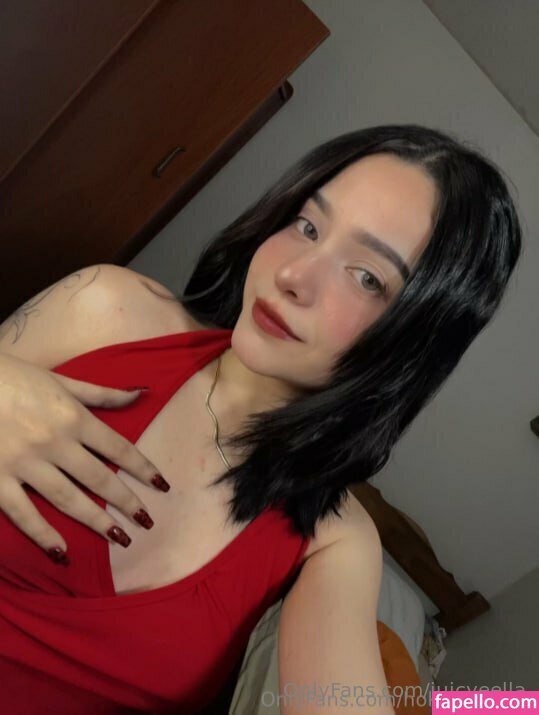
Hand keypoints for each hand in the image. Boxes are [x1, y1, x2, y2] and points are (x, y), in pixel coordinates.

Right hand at [0, 352, 169, 558]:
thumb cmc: (14, 377)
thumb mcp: (61, 381)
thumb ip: (102, 394)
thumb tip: (142, 392)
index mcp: (73, 417)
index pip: (118, 448)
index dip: (143, 468)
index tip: (162, 486)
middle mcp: (55, 443)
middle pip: (99, 478)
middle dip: (127, 501)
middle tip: (148, 521)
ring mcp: (25, 463)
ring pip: (68, 499)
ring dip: (96, 521)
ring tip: (120, 538)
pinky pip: (22, 512)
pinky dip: (42, 534)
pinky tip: (62, 552)